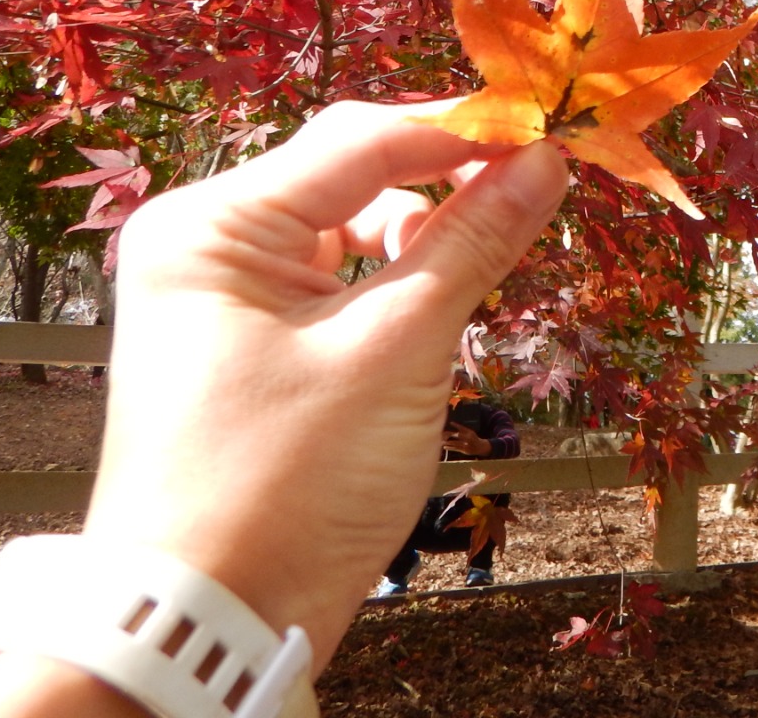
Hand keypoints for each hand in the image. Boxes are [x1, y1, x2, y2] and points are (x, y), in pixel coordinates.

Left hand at [79, 102, 567, 667]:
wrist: (204, 627)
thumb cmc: (283, 488)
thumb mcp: (395, 352)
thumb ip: (472, 243)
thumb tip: (547, 158)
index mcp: (211, 225)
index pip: (360, 140)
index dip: (463, 132)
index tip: (553, 129)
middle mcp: (205, 243)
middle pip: (351, 174)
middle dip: (445, 182)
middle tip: (541, 187)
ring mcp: (221, 296)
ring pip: (349, 228)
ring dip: (424, 239)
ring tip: (489, 267)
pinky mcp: (246, 344)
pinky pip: (335, 282)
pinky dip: (394, 285)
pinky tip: (442, 309)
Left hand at [441, 425, 491, 457]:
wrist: (480, 447)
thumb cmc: (473, 438)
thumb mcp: (470, 432)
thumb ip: (462, 429)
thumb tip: (451, 423)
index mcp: (469, 432)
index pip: (462, 428)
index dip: (456, 425)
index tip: (450, 423)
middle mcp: (468, 438)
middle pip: (458, 435)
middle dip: (450, 434)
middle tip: (442, 434)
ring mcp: (466, 444)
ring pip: (455, 443)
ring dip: (448, 443)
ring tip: (441, 442)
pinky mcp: (464, 450)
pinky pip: (456, 449)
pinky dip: (450, 448)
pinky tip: (445, 447)